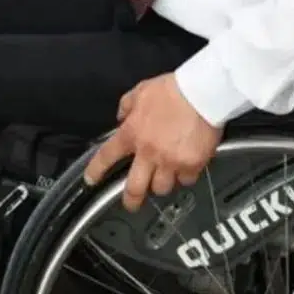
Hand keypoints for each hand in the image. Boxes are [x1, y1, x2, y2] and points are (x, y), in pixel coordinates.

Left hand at [84, 74, 222, 210]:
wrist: (203, 92)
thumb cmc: (174, 89)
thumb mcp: (142, 90)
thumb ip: (128, 105)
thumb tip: (122, 116)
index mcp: (132, 133)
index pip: (107, 156)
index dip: (96, 171)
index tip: (91, 179)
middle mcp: (149, 152)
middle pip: (135, 188)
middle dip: (131, 200)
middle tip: (131, 203)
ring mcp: (171, 161)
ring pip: (162, 188)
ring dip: (162, 183)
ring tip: (166, 176)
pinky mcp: (192, 165)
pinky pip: (186, 180)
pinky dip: (186, 176)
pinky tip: (188, 167)